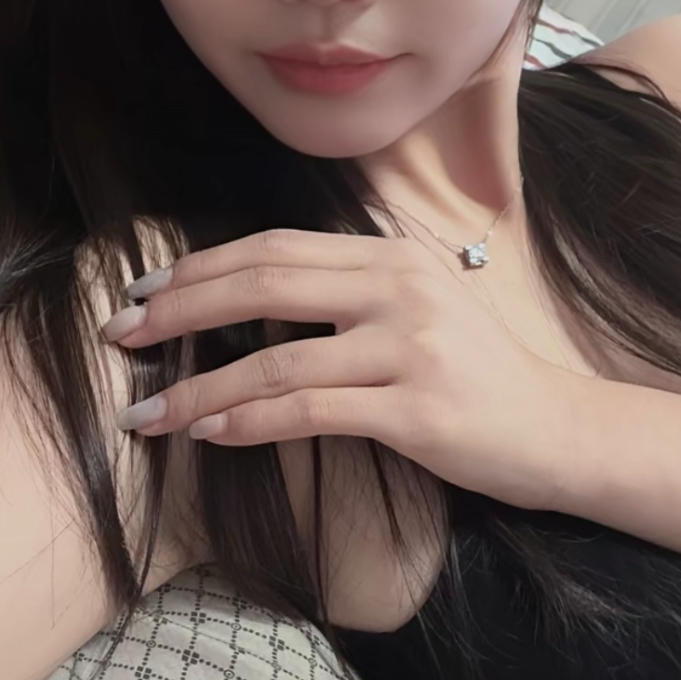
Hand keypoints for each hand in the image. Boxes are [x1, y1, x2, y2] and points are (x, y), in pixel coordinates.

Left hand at [100, 229, 589, 508]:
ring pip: (278, 357)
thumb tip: (253, 296)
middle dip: (181, 308)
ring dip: (199, 385)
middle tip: (122, 333)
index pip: (276, 248)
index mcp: (392, 256)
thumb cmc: (479, 375)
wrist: (559, 431)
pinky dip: (248, 419)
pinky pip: (311, 410)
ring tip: (147, 410)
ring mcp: (411, 345)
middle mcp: (400, 287)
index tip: (145, 288)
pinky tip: (208, 431)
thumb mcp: (418, 308)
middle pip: (266, 283)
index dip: (202, 266)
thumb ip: (350, 292)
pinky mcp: (417, 408)